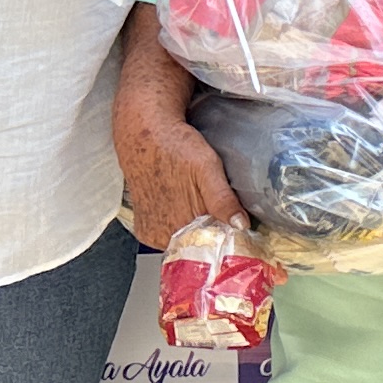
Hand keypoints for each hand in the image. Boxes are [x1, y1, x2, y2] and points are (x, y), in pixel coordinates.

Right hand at [113, 84, 242, 250]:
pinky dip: (177, 226)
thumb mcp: (206, 167)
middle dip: (212, 232)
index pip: (213, 247)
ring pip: (184, 241)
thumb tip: (240, 224)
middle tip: (215, 207)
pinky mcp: (144, 229)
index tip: (237, 228)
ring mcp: (151, 233)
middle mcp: (162, 234)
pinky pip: (168, 236)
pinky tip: (181, 206)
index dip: (227, 237)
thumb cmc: (174, 147)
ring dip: (195, 228)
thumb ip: (223, 199)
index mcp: (180, 224)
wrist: (143, 135)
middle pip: (198, 246)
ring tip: (196, 203)